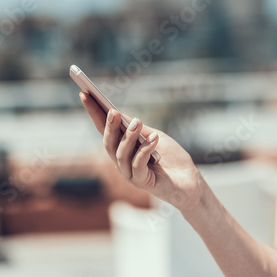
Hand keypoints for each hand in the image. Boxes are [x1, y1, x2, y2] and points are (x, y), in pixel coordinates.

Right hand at [78, 91, 203, 213]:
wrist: (191, 181)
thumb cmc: (173, 158)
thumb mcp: (155, 136)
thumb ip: (139, 129)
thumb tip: (119, 113)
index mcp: (123, 149)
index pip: (104, 129)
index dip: (94, 113)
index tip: (85, 94)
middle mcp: (122, 162)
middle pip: (109, 143)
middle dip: (108, 126)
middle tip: (112, 111)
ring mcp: (130, 174)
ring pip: (121, 154)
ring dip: (128, 137)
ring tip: (137, 123)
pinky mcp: (143, 182)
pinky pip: (138, 164)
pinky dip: (145, 150)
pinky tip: (154, 138)